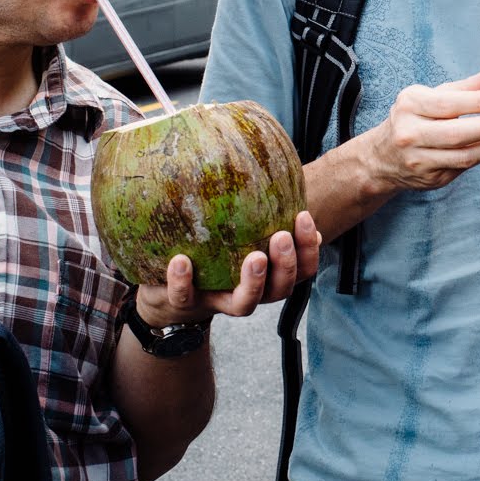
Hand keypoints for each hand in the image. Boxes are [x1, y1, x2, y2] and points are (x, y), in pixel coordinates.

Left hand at [134, 210, 321, 326]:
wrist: (171, 288)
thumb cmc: (214, 250)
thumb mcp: (239, 229)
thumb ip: (260, 212)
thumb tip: (279, 175)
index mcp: (269, 274)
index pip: (302, 267)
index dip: (308, 248)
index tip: (303, 215)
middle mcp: (251, 292)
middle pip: (281, 289)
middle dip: (286, 264)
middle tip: (281, 236)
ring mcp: (219, 300)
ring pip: (244, 304)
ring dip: (254, 282)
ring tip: (254, 257)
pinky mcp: (187, 302)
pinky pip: (185, 297)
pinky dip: (183, 281)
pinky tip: (181, 260)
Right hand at [367, 65, 479, 191]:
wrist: (383, 157)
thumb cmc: (415, 118)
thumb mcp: (434, 97)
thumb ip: (468, 87)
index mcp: (410, 105)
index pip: (448, 104)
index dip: (479, 102)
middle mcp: (410, 133)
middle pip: (456, 133)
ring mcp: (419, 160)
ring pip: (464, 155)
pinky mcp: (431, 178)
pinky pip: (465, 166)